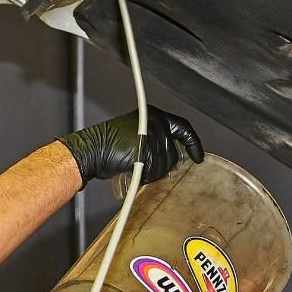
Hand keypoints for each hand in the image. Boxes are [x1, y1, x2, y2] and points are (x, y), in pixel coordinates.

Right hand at [59, 107, 204, 187]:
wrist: (92, 149)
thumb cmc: (109, 144)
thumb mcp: (138, 133)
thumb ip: (157, 139)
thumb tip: (173, 156)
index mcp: (154, 115)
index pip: (183, 128)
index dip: (194, 144)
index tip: (198, 156)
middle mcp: (156, 123)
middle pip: (174, 153)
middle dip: (164, 165)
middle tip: (146, 167)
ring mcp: (152, 137)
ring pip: (165, 165)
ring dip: (153, 171)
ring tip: (135, 165)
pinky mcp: (147, 151)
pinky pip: (155, 172)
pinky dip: (146, 176)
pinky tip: (133, 168)